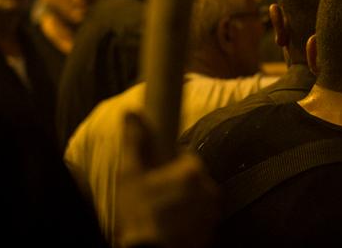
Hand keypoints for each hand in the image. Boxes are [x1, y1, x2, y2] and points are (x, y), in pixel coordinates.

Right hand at [116, 110, 219, 247]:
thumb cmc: (137, 212)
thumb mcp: (129, 175)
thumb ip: (134, 141)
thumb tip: (131, 112)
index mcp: (193, 170)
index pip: (186, 158)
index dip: (170, 167)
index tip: (157, 177)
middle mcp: (209, 187)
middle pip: (194, 178)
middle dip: (177, 184)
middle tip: (156, 197)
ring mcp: (212, 210)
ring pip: (198, 197)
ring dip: (186, 201)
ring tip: (163, 213)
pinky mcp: (211, 229)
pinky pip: (201, 217)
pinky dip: (191, 219)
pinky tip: (173, 224)